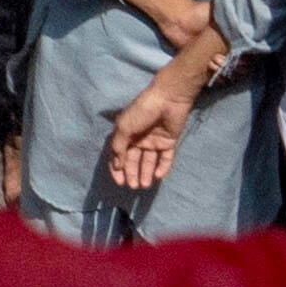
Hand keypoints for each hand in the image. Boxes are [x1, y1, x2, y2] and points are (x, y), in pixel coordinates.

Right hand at [94, 42, 208, 203]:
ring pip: (149, 161)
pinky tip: (158, 176)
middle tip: (133, 186)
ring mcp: (154, 141)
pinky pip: (165, 158)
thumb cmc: (142, 111)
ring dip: (146, 173)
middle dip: (132, 173)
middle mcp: (139, 139)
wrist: (167, 99)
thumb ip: (119, 147)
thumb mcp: (124, 127)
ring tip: (144, 185)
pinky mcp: (169, 142)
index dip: (117, 169)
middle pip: (134, 160)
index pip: (118, 155)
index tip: (119, 182)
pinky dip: (162, 167)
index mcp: (126, 134)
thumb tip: (116, 165)